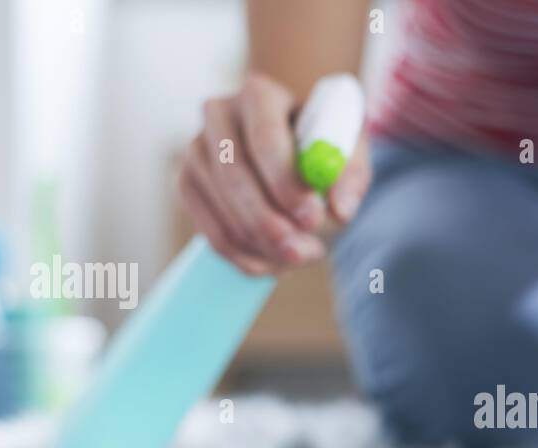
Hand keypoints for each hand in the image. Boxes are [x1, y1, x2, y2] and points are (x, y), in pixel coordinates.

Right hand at [178, 72, 371, 275]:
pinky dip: (246, 257)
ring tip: (303, 254)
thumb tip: (340, 211)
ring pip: (223, 210)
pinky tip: (275, 262)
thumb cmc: (322, 142)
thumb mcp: (348, 150)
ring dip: (264, 245)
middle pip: (234, 174)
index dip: (286, 181)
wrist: (288, 140)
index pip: (265, 138)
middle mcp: (218, 115)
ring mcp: (196, 150)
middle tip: (303, 252)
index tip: (313, 218)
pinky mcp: (187, 184)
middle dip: (270, 221)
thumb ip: (350, 177)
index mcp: (260, 94)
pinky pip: (212, 233)